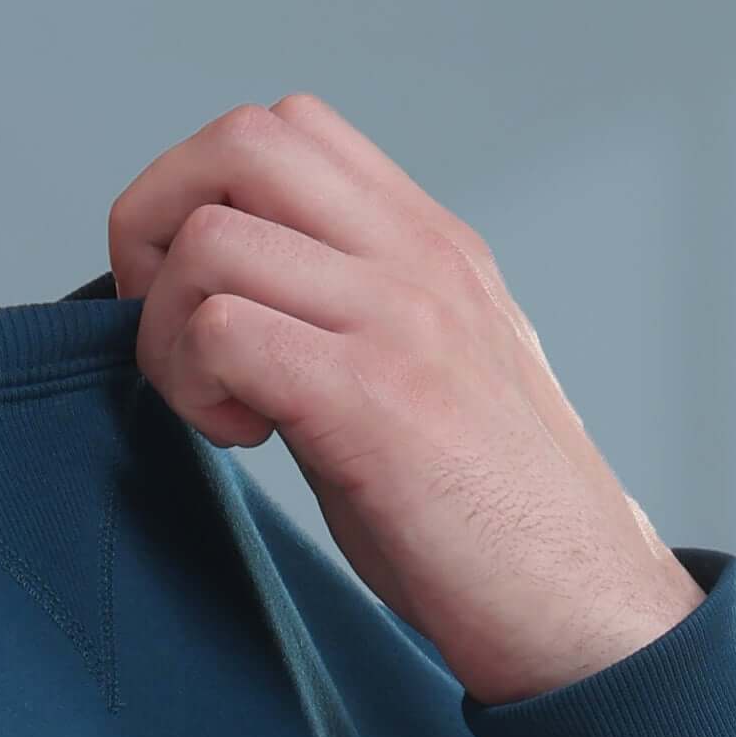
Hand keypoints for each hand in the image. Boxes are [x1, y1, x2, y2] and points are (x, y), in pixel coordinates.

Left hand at [108, 92, 707, 706]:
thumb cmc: (489, 519)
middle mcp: (418, 258)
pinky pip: (224, 331)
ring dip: (170, 332)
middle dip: (154, 225)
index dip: (199, 192)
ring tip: (218, 409)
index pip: (287, 127)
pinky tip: (244, 440)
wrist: (581, 609)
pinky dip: (193, 386)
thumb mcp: (422, 375)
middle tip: (170, 334)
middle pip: (240, 142)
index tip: (195, 296)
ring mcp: (401, 319)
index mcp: (430, 244)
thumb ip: (337, 319)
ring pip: (211, 241)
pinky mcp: (373, 398)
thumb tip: (215, 310)